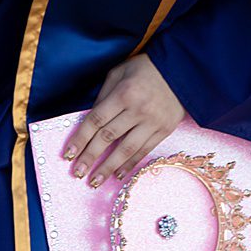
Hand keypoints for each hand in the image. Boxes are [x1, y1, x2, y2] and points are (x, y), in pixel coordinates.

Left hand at [58, 53, 185, 189]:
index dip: (81, 138)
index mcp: (124, 93)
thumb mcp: (120, 72)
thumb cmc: (146, 68)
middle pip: (108, 137)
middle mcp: (138, 110)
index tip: (69, 154)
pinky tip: (117, 174)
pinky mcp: (164, 130)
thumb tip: (90, 118)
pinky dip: (130, 164)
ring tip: (95, 181)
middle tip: (77, 172)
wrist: (181, 70)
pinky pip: (144, 151)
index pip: (96, 120)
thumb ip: (104, 94)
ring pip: (126, 149)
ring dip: (108, 167)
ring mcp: (152, 122)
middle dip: (91, 156)